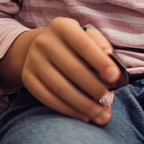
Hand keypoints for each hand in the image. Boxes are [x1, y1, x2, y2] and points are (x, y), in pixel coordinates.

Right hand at [1, 18, 121, 125]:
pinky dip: (69, 110)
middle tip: (109, 101)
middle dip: (94, 87)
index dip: (100, 62)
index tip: (115, 77)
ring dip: (84, 105)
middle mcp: (44, 42)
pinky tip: (84, 116)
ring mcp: (33, 61)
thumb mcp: (84, 35)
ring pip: (60, 88)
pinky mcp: (28, 79)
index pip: (83, 44)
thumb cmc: (72, 44)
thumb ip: (99, 44)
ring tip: (102, 115)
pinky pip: (49, 99)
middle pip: (72, 69)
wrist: (38, 47)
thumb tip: (110, 59)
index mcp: (62, 27)